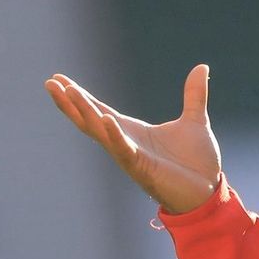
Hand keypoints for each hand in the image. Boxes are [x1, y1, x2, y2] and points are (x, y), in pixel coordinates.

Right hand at [44, 64, 222, 213]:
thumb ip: (194, 95)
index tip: (59, 78)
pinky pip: (124, 149)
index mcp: (133, 131)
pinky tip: (104, 118)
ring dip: (83, 112)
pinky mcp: (142, 168)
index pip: (98, 109)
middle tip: (50, 83)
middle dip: (70, 102)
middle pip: (90, 119)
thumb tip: (201, 67)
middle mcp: (125, 143)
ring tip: (67, 92)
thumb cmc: (197, 162)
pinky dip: (114, 134)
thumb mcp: (195, 121)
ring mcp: (131, 156)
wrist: (208, 191)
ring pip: (100, 132)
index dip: (79, 95)